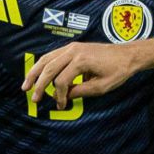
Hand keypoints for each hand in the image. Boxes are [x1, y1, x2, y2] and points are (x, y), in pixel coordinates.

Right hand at [21, 41, 141, 110]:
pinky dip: (43, 66)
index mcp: (81, 61)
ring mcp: (71, 47)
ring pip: (46, 59)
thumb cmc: (118, 71)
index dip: (59, 96)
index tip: (61, 106)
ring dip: (35, 73)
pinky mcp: (72, 47)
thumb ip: (80, 92)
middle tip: (34, 99)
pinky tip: (37, 75)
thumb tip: (64, 97)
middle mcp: (73, 51)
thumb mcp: (101, 87)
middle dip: (40, 85)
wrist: (128, 55)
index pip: (62, 81)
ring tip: (26, 85)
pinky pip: (52, 56)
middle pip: (49, 69)